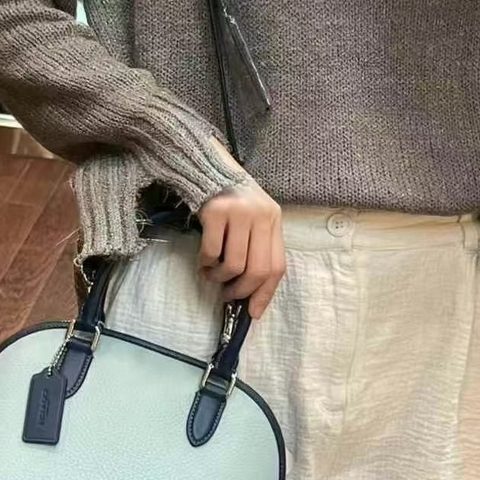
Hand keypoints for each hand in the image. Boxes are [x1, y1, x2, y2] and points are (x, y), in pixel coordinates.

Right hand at [198, 140, 284, 318]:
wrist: (207, 167)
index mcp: (274, 220)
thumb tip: (253, 297)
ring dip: (219, 278)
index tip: (252, 312)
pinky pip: (211, 251)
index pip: (277, 266)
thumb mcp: (253, 220)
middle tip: (227, 294)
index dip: (265, 293)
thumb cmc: (231, 200)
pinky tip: (202, 261)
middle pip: (257, 270)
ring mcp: (239, 212)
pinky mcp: (215, 211)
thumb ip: (257, 249)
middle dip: (240, 290)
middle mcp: (261, 215)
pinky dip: (205, 263)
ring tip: (211, 274)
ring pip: (233, 265)